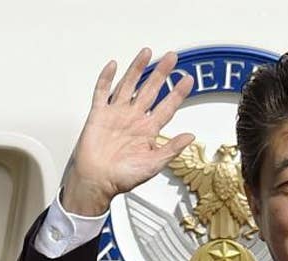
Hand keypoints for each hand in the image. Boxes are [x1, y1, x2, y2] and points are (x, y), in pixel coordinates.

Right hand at [61, 48, 195, 215]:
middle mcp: (134, 119)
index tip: (189, 80)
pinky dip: (106, 78)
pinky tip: (114, 65)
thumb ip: (171, 149)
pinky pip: (102, 92)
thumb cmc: (123, 177)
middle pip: (150, 90)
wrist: (97, 181)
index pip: (167, 106)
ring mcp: (116, 114)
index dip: (178, 93)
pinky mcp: (99, 114)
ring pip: (129, 85)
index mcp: (148, 130)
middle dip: (162, 73)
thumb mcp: (153, 164)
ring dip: (138, 69)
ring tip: (148, 53)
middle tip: (173, 57)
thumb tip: (191, 136)